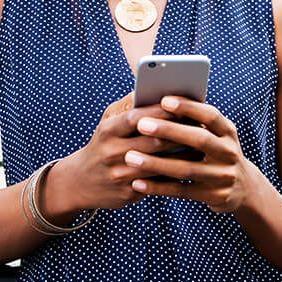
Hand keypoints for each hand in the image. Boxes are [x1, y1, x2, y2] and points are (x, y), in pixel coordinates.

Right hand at [51, 91, 191, 212]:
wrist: (80, 182)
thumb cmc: (102, 144)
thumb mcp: (107, 122)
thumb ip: (128, 105)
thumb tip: (152, 88)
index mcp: (108, 130)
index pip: (138, 118)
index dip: (162, 112)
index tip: (183, 105)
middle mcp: (112, 153)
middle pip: (153, 141)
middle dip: (179, 132)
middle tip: (200, 125)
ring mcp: (120, 175)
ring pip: (159, 164)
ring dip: (183, 154)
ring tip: (201, 144)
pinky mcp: (128, 194)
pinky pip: (157, 183)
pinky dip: (175, 174)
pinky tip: (190, 165)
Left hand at [122, 96, 257, 213]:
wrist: (243, 189)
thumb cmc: (215, 153)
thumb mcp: (214, 136)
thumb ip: (193, 122)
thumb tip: (158, 103)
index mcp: (228, 132)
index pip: (210, 115)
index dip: (189, 107)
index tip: (164, 100)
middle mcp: (229, 152)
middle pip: (199, 140)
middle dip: (169, 131)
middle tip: (141, 124)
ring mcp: (223, 176)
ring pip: (186, 168)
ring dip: (156, 163)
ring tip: (130, 157)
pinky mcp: (214, 196)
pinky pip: (181, 191)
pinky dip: (158, 187)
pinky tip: (137, 183)